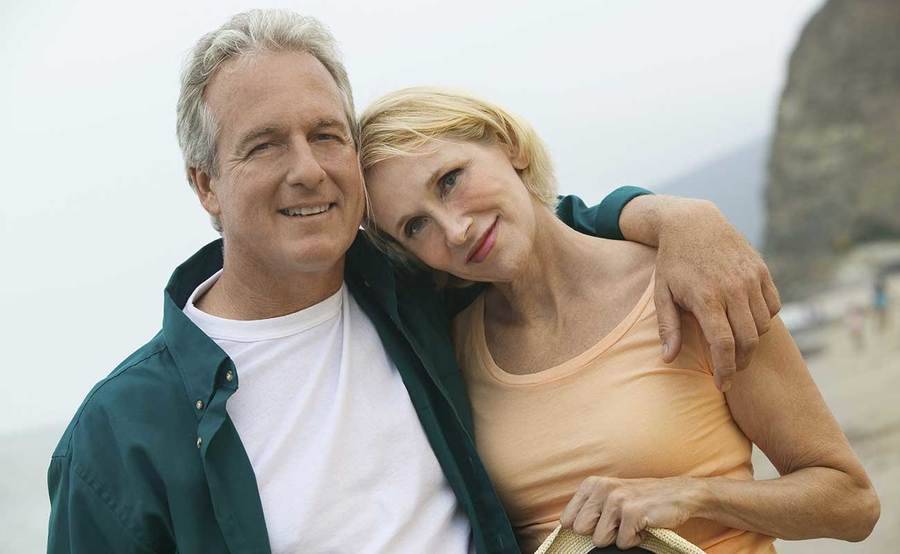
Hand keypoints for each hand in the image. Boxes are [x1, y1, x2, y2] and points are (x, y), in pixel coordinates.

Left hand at [559, 476, 704, 549]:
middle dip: (601, 533)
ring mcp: (616, 500)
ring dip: (619, 537)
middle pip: (581, 530)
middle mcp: (601, 489)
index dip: (584, 528)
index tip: (600, 523)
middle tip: (620, 522)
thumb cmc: (642, 499)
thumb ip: (588, 509)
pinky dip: (635, 540)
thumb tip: (565, 529)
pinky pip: (622, 543)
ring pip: (600, 540)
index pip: (567, 519)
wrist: (679, 494)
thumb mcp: (609, 497)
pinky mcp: (633, 513)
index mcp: (592, 485)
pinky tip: (644, 525)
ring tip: (633, 522)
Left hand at [650, 199, 780, 390]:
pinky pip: (772, 306)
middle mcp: (733, 289)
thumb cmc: (673, 262)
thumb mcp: (662, 294)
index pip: (724, 345)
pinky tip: (747, 323)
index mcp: (706, 298)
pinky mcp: (762, 270)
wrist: (692, 223)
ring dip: (752, 342)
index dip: (725, 371)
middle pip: (748, 340)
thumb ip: (668, 327)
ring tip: (736, 348)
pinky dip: (764, 320)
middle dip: (740, 363)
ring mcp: (751, 278)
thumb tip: (668, 359)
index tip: (722, 386)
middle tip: (730, 371)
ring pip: (763, 325)